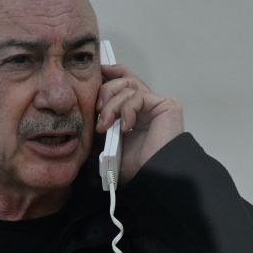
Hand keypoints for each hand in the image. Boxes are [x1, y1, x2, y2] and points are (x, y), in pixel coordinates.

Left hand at [96, 63, 183, 184]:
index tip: (91, 81)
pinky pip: (139, 96)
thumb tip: (85, 102)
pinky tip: (126, 127)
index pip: (121, 82)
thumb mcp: (109, 139)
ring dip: (112, 106)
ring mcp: (156, 103)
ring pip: (129, 86)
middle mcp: (146, 104)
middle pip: (123, 80)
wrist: (151, 176)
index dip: (107, 76)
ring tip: (106, 126)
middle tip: (97, 111)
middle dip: (105, 92)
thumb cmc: (134, 164)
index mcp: (133, 110)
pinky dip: (127, 110)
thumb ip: (103, 119)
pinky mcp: (166, 104)